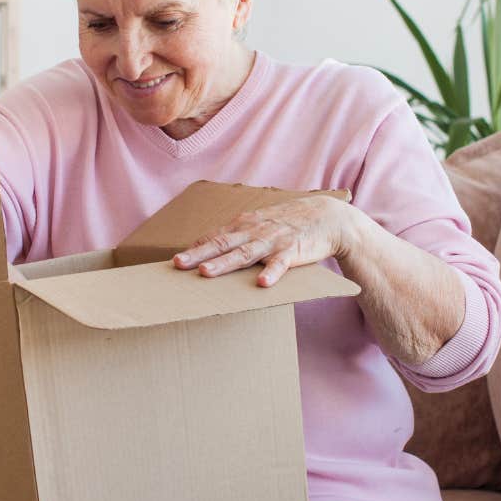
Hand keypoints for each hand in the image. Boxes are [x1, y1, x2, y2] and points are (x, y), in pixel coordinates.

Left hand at [173, 195, 352, 286]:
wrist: (326, 216)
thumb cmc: (286, 223)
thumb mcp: (258, 224)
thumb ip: (236, 236)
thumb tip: (208, 248)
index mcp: (244, 226)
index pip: (215, 237)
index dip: (195, 248)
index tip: (174, 261)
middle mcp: (254, 232)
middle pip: (222, 244)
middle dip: (198, 255)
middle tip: (178, 264)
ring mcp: (272, 241)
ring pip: (245, 254)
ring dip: (224, 263)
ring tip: (206, 273)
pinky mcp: (292, 251)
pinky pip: (280, 264)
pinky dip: (271, 273)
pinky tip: (262, 284)